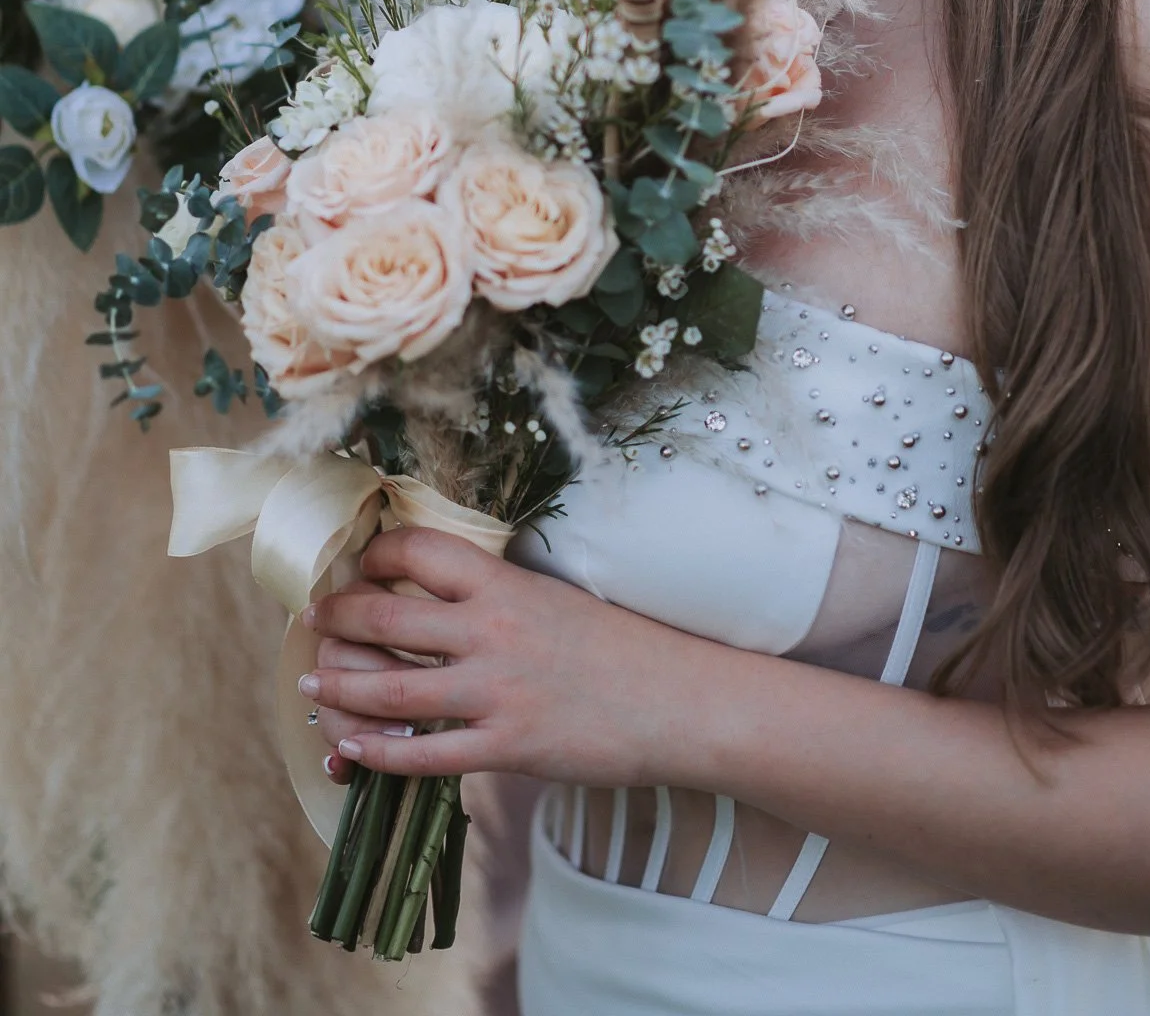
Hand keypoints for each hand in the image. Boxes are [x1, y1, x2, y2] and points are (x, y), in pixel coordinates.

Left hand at [301, 525, 717, 786]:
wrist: (679, 701)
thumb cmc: (623, 647)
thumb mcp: (555, 599)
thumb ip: (499, 597)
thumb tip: (442, 596)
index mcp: (506, 584)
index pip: (419, 553)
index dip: (374, 554)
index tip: (355, 563)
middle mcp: (492, 631)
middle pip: (386, 618)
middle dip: (337, 617)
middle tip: (312, 618)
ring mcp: (495, 693)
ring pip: (390, 690)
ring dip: (339, 687)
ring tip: (310, 681)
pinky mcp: (505, 748)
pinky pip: (423, 755)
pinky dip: (378, 753)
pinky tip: (351, 748)